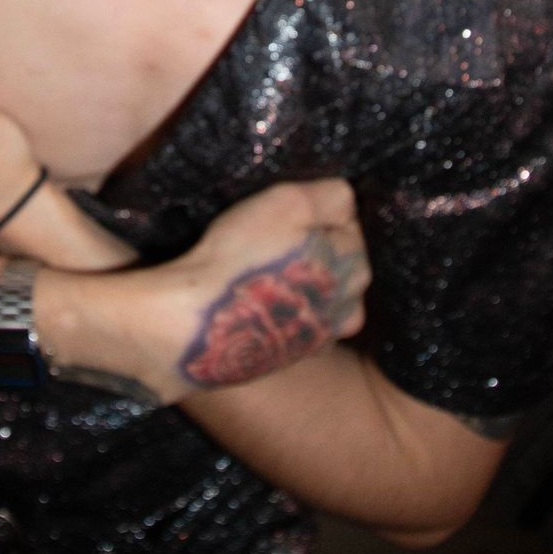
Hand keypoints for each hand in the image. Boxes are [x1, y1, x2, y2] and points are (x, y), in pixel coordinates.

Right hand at [124, 181, 369, 403]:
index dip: (314, 211)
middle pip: (337, 262)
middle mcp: (349, 308)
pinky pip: (294, 320)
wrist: (197, 325)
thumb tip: (346, 200)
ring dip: (298, 281)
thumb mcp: (289, 202)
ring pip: (317, 294)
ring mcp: (320, 338)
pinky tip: (254, 299)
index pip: (348, 223)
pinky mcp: (290, 357)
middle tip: (269, 240)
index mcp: (355, 268)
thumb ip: (332, 196)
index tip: (283, 214)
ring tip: (260, 270)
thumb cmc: (243, 257)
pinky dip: (280, 308)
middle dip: (313, 248)